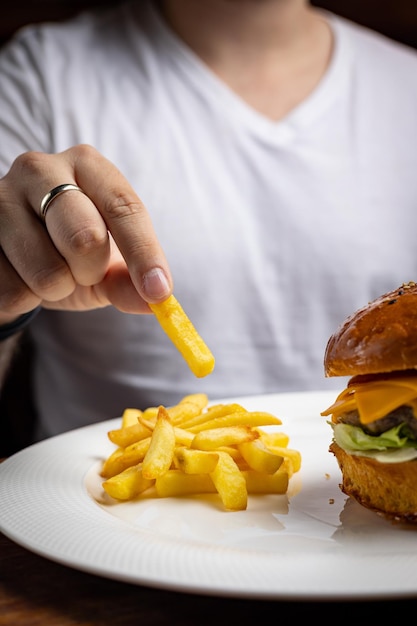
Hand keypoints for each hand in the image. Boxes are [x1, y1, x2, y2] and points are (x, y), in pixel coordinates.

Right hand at [0, 144, 172, 319]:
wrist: (13, 255)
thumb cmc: (69, 253)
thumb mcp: (106, 264)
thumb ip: (131, 280)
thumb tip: (157, 300)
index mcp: (86, 165)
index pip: (124, 207)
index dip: (145, 254)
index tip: (159, 292)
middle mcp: (40, 168)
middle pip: (86, 238)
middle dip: (91, 271)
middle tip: (82, 271)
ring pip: (48, 273)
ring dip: (56, 289)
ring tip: (47, 271)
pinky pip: (12, 290)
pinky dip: (25, 298)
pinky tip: (19, 275)